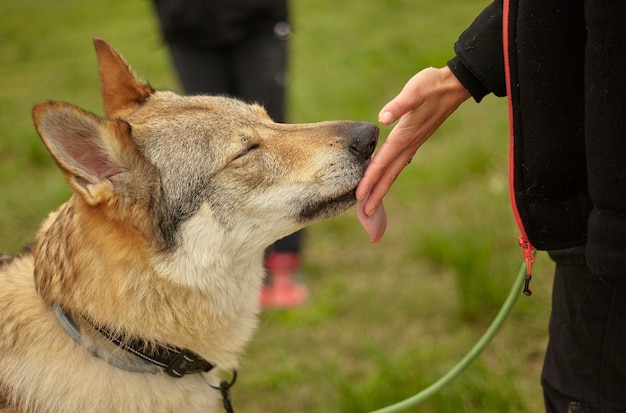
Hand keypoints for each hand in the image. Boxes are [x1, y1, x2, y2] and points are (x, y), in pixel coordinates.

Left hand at [356, 66, 470, 215]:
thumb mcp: (415, 91)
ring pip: (394, 171)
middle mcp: (409, 144)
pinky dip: (389, 174)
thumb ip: (399, 104)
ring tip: (371, 203)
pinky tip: (384, 177)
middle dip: (376, 194)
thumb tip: (383, 118)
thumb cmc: (432, 85)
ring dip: (382, 187)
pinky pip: (399, 163)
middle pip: (389, 174)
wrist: (454, 84)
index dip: (370, 179)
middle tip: (364, 213)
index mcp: (405, 135)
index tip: (359, 196)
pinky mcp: (415, 139)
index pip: (383, 162)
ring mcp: (413, 144)